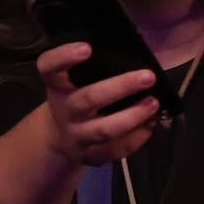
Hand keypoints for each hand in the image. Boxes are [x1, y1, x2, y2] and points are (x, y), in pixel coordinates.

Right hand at [36, 42, 161, 166]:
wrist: (60, 137)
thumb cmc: (75, 97)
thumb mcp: (72, 81)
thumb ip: (93, 69)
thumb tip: (137, 55)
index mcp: (57, 85)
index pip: (49, 67)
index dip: (64, 56)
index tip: (87, 48)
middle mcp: (64, 109)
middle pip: (89, 98)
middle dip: (121, 87)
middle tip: (148, 77)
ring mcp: (76, 135)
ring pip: (105, 129)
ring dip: (133, 116)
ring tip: (154, 103)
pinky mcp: (90, 156)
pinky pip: (115, 149)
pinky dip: (137, 137)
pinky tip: (151, 123)